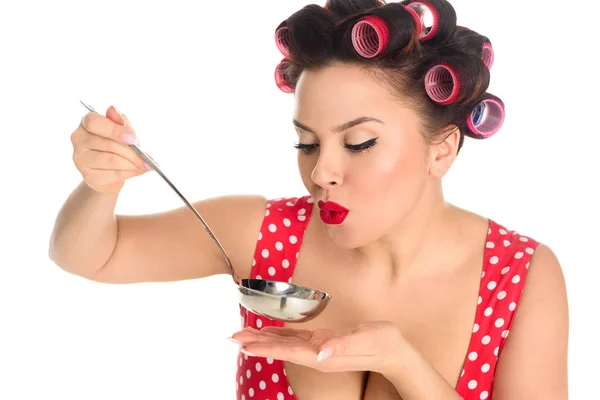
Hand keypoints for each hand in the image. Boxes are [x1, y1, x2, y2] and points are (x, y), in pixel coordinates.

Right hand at [71, 106, 149, 193]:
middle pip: (108, 144)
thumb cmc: (117, 146)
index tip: (133, 139)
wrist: (110, 172)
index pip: (94, 122)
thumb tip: (113, 109)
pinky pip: (114, 174)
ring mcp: (80, 159)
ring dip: (133, 163)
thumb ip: (120, 122)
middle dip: (132, 152)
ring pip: (112, 160)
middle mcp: (78, 139)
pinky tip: (137, 170)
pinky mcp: (88, 176)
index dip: (115, 130)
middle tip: (146, 157)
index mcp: (86, 123)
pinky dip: (130, 173)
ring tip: (145, 164)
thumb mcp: (123, 131)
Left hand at [230, 321, 404, 374]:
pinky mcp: (323, 341)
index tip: (245, 345)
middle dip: (257, 343)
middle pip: (281, 349)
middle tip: (232, 337)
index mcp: (324, 355)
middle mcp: (317, 355)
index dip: (266, 348)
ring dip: (264, 339)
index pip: (289, 351)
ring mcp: (319, 349)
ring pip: (285, 344)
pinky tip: (269, 332)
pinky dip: (280, 335)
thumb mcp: (366, 340)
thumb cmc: (383, 343)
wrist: (394, 351)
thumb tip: (321, 352)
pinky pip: (296, 339)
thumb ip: (343, 346)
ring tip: (243, 335)